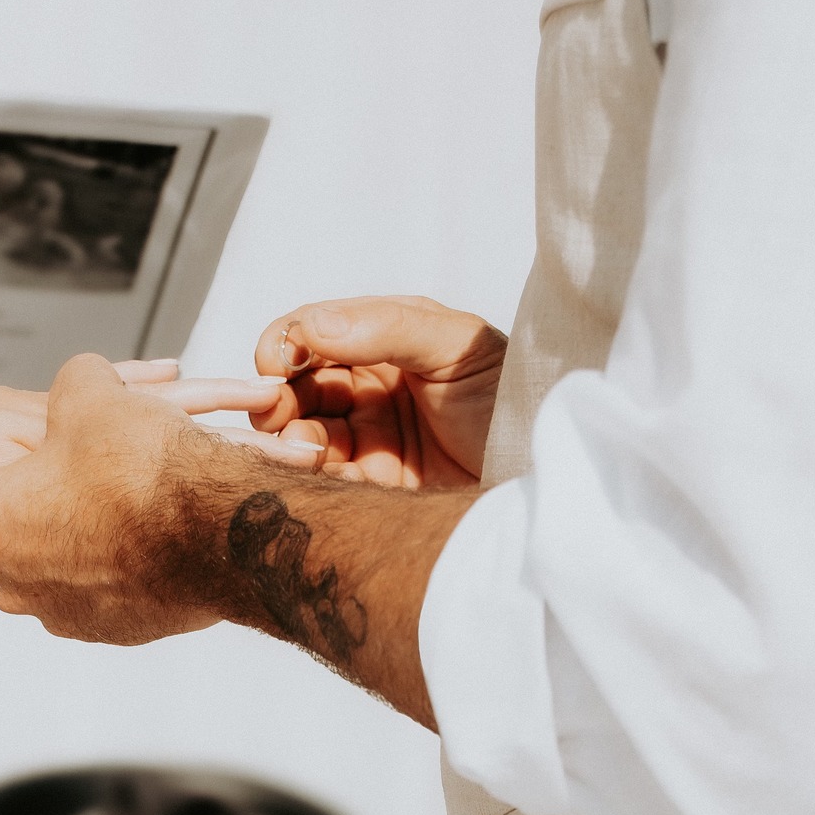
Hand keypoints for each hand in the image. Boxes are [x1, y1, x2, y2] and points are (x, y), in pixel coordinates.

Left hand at [0, 354, 311, 642]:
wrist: (225, 526)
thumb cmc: (143, 466)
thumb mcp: (92, 396)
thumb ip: (69, 389)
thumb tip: (84, 385)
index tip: (0, 471)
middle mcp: (12, 586)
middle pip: (4, 546)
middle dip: (31, 513)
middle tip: (72, 477)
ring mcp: (63, 616)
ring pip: (56, 572)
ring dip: (79, 541)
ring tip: (122, 499)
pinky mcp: (116, 632)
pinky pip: (105, 593)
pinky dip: (120, 566)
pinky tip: (153, 530)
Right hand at [249, 297, 506, 485]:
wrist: (541, 479)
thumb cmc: (513, 401)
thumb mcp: (458, 348)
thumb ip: (387, 326)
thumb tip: (310, 327)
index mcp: (388, 340)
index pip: (316, 332)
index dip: (286, 344)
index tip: (275, 363)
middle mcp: (371, 386)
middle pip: (297, 384)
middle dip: (277, 395)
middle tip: (273, 411)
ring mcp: (367, 438)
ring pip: (299, 432)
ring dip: (286, 437)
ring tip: (300, 449)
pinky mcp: (367, 487)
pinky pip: (317, 478)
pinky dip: (301, 473)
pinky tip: (311, 470)